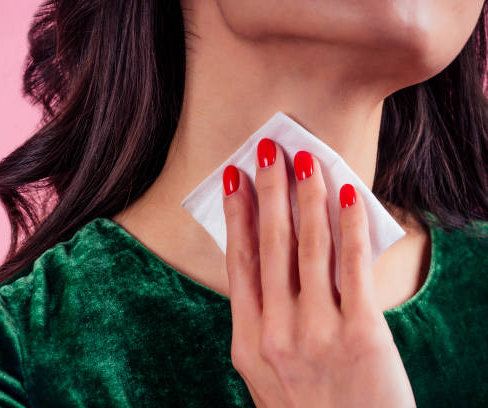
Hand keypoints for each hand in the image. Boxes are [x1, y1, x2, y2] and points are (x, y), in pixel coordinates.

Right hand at [221, 137, 415, 406]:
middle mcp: (276, 334)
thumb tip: (274, 260)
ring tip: (304, 161)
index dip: (236, 215)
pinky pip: (353, 267)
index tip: (233, 178)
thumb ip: (266, 322)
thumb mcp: (269, 373)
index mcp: (248, 342)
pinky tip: (348, 194)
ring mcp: (317, 333)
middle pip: (270, 246)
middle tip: (266, 151)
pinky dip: (349, 225)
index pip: (239, 263)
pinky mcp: (361, 334)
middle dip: (268, 191)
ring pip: (309, 248)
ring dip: (306, 198)